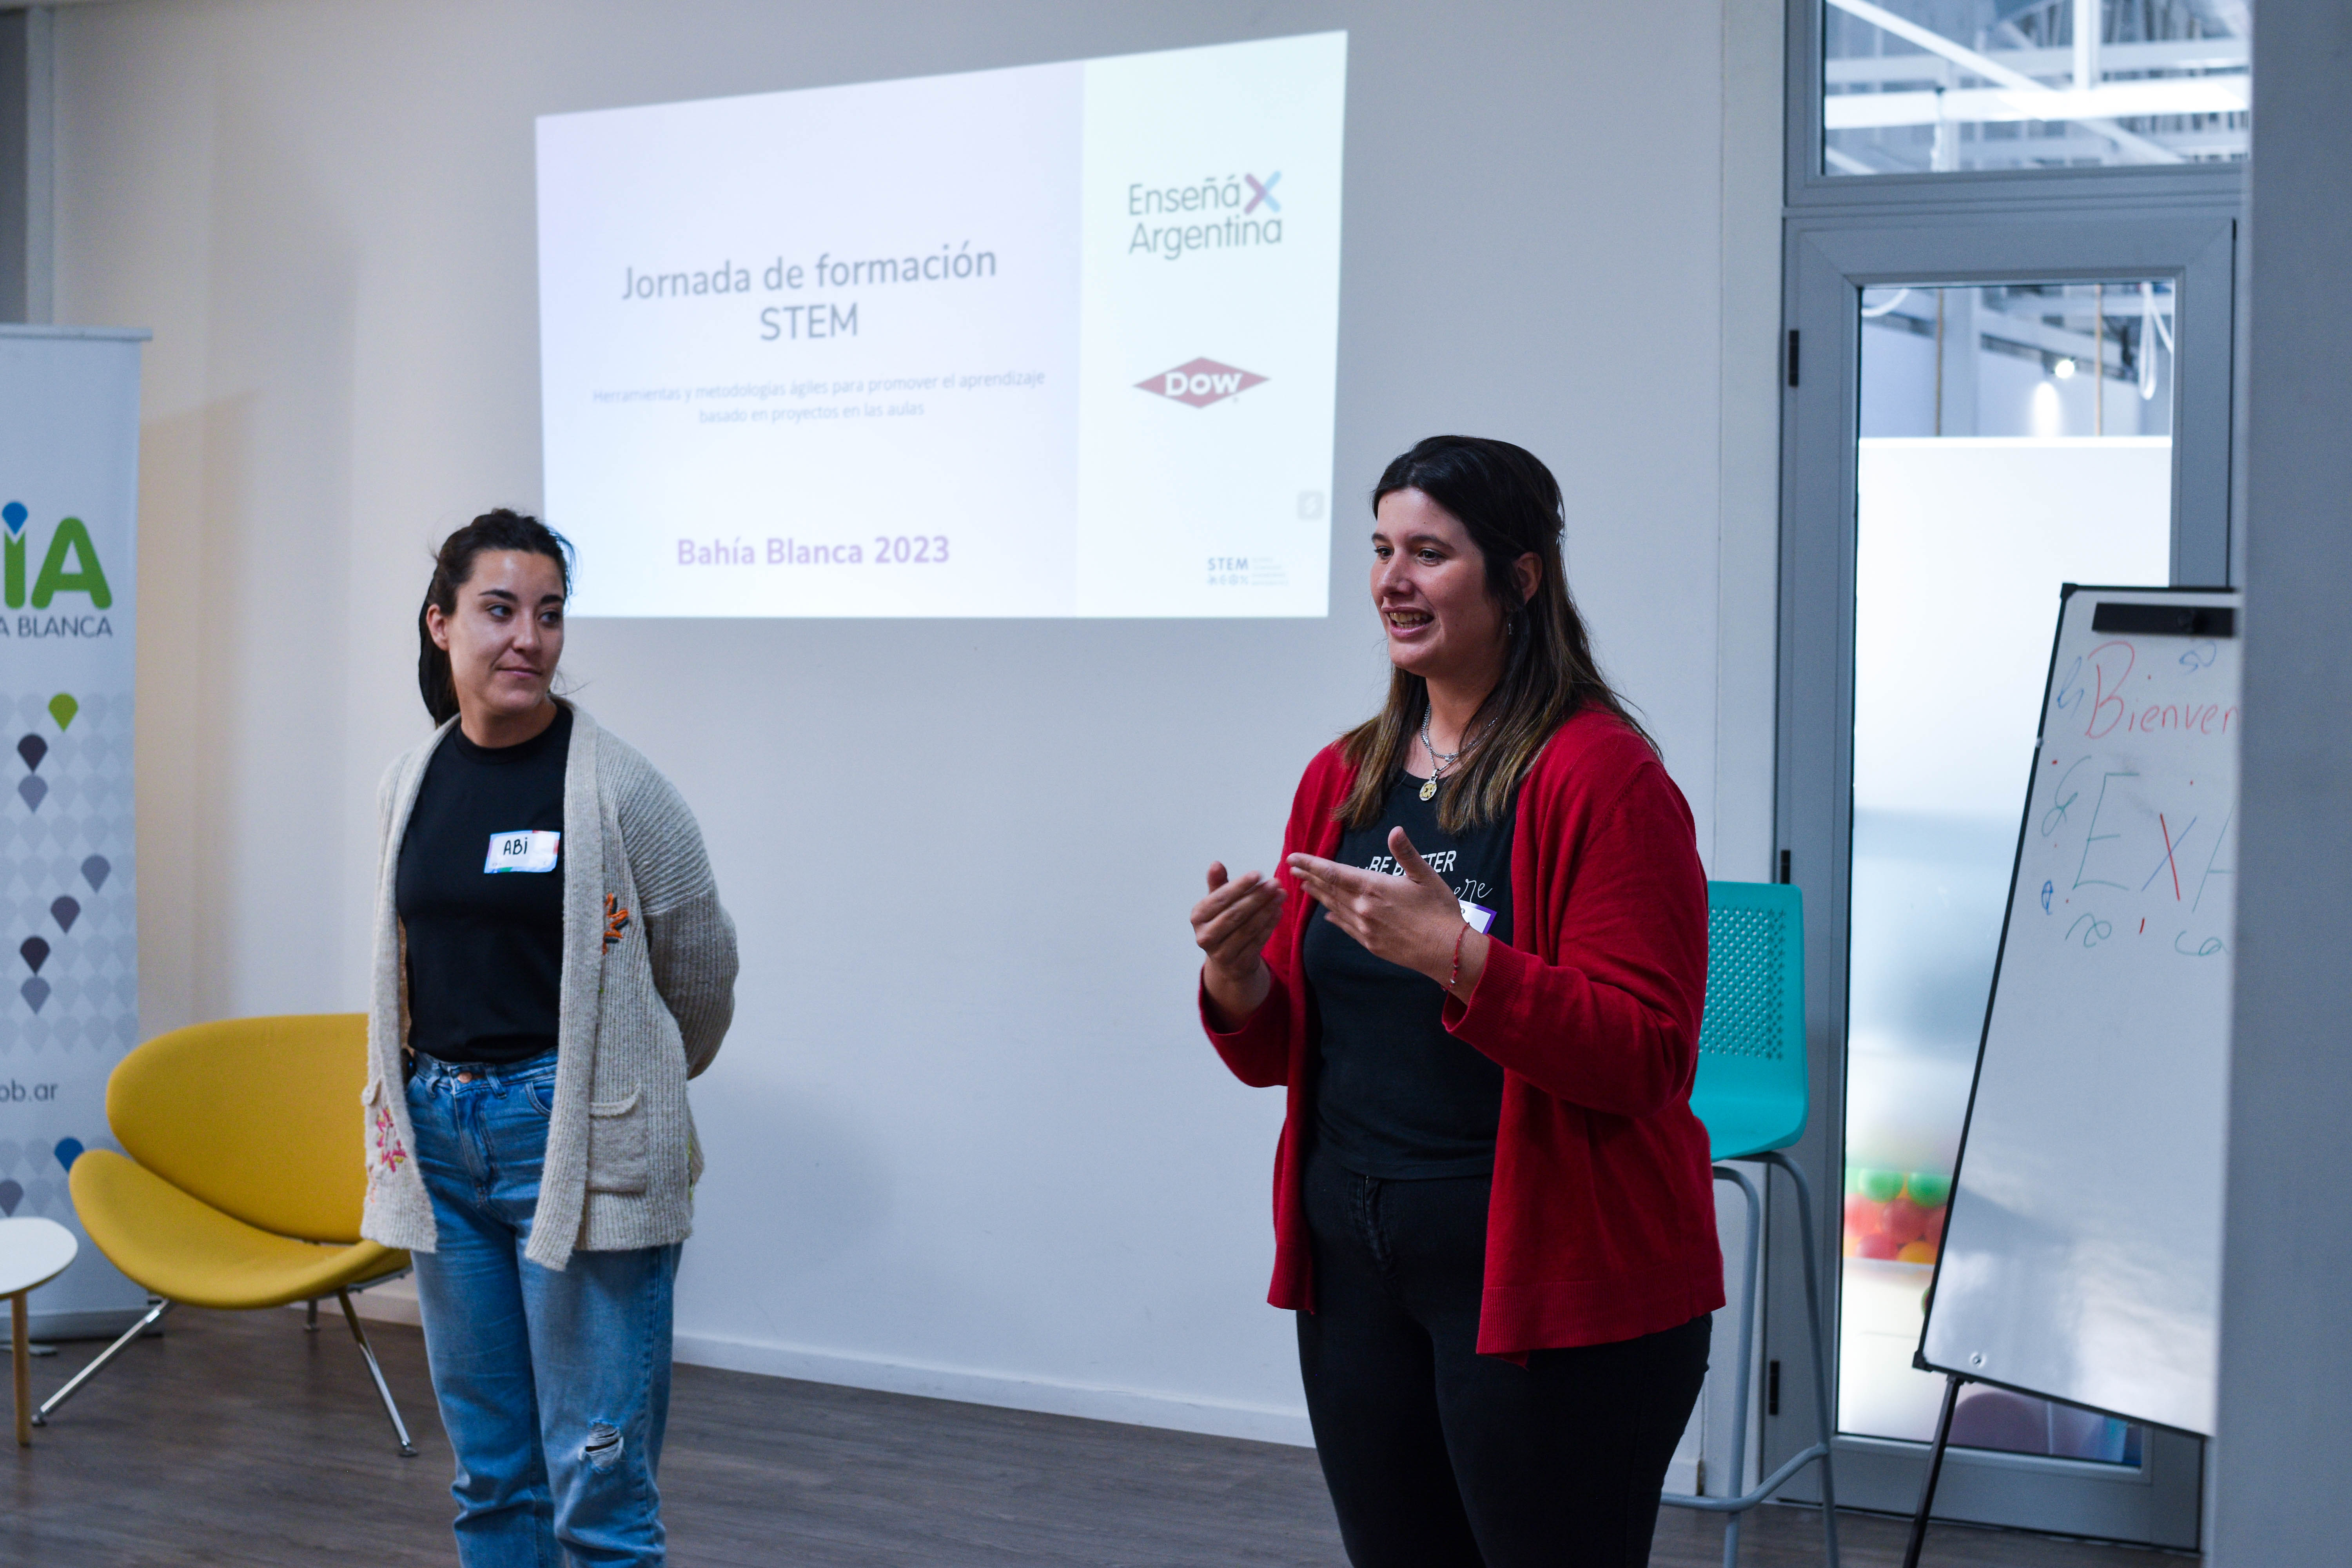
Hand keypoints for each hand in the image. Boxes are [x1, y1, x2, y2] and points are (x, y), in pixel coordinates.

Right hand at [1192, 862, 1284, 1025]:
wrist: (1227, 961)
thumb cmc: (1223, 923)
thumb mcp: (1217, 903)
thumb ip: (1217, 884)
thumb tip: (1216, 864)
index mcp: (1197, 917)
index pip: (1220, 899)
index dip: (1240, 886)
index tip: (1259, 873)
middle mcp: (1204, 937)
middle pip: (1235, 914)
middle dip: (1257, 897)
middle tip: (1276, 882)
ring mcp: (1221, 954)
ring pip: (1248, 928)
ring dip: (1267, 909)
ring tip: (1281, 894)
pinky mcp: (1238, 965)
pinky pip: (1258, 942)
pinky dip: (1270, 925)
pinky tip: (1279, 911)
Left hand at [1288, 827, 1487, 996]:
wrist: (1447, 951)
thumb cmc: (1440, 910)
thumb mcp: (1425, 876)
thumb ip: (1406, 853)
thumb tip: (1395, 830)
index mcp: (1373, 887)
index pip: (1333, 872)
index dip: (1311, 864)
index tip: (1293, 858)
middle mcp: (1363, 908)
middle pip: (1329, 889)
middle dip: (1309, 877)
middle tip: (1291, 868)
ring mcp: (1365, 928)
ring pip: (1334, 907)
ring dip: (1318, 895)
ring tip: (1303, 886)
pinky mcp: (1370, 943)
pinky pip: (1345, 927)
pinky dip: (1334, 917)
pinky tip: (1327, 913)